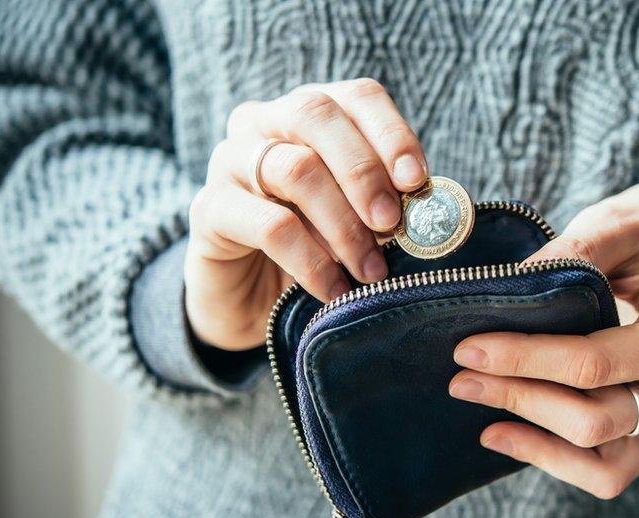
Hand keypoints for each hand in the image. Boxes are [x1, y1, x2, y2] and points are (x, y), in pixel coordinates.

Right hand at [186, 78, 426, 349]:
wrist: (250, 299)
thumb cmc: (316, 247)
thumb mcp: (357, 219)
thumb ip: (387, 202)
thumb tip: (429, 208)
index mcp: (312, 113)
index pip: (358, 96)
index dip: (392, 133)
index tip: (417, 180)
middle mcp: (265, 122)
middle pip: (318, 115)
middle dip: (364, 172)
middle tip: (392, 224)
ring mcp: (229, 160)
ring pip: (294, 169)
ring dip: (344, 225)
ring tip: (371, 270)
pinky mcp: (209, 209)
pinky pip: (269, 226)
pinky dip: (311, 261)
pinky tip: (334, 290)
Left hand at [449, 179, 638, 498]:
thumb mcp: (621, 221)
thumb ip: (574, 252)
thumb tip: (508, 288)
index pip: (595, 363)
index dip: (526, 360)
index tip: (470, 348)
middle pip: (594, 419)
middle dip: (519, 398)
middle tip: (462, 375)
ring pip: (602, 462)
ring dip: (533, 438)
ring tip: (479, 406)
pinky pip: (606, 469)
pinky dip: (553, 458)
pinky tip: (504, 433)